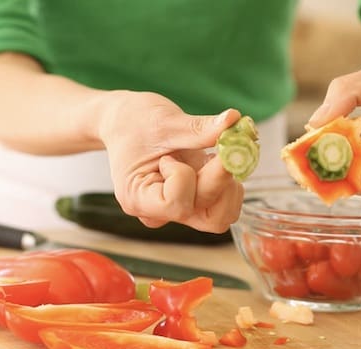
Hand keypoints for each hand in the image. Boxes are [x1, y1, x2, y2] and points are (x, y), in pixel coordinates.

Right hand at [97, 91, 243, 232]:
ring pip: (220, 216)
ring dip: (227, 185)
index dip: (184, 177)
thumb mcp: (164, 121)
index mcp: (138, 198)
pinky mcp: (192, 204)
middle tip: (214, 151)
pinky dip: (228, 183)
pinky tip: (213, 162)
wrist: (127, 122)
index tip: (170, 156)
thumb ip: (199, 128)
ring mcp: (178, 211)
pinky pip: (222, 206)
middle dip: (218, 182)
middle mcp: (158, 213)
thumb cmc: (135, 122)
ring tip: (212, 157)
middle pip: (207, 217)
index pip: (176, 205)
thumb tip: (233, 120)